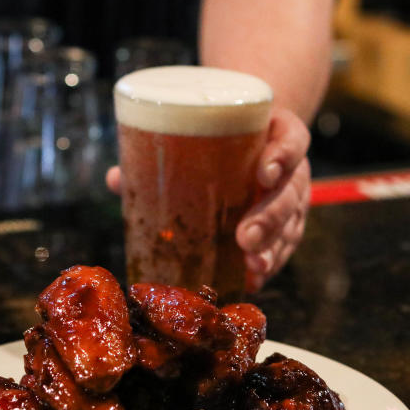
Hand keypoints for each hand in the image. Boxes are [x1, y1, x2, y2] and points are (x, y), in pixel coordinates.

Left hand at [106, 106, 311, 293]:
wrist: (249, 135)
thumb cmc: (220, 134)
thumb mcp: (201, 130)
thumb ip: (160, 151)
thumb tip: (117, 179)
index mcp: (275, 133)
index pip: (291, 139)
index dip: (283, 156)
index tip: (263, 173)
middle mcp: (289, 167)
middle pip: (290, 191)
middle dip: (270, 217)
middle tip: (246, 237)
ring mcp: (292, 198)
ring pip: (291, 223)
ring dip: (272, 247)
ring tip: (252, 265)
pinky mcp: (287, 224)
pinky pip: (285, 246)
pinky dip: (270, 263)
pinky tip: (253, 279)